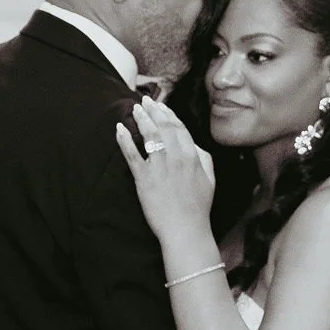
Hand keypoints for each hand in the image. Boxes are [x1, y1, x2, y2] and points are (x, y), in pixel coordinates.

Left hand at [114, 98, 215, 249]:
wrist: (185, 229)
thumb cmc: (198, 207)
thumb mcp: (209, 179)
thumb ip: (203, 157)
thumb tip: (193, 144)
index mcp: (193, 156)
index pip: (179, 127)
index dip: (169, 114)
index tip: (161, 105)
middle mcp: (176, 157)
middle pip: (163, 126)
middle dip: (154, 110)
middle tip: (145, 101)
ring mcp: (159, 167)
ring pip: (149, 135)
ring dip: (141, 119)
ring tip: (135, 108)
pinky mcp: (143, 178)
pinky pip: (131, 154)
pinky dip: (124, 139)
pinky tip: (119, 128)